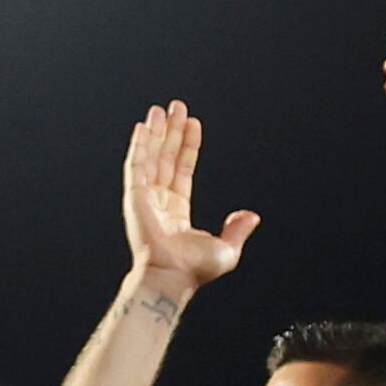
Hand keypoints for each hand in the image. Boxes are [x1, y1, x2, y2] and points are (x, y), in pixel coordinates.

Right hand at [119, 102, 257, 299]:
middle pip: (164, 158)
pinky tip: (143, 128)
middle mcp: (158, 202)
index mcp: (176, 211)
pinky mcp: (135, 198)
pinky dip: (139, 146)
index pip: (181, 171)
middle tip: (174, 108)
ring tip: (160, 109)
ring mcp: (145, 199)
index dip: (188, 147)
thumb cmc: (194, 271)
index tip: (192, 125)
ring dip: (155, 133)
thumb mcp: (226, 250)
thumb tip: (251, 216)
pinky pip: (136, 166)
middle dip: (170, 132)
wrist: (172, 277)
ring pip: (150, 157)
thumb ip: (237, 230)